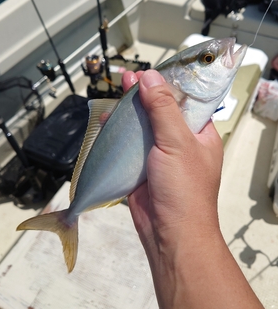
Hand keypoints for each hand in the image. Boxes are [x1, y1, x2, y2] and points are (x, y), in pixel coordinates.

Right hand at [122, 69, 222, 262]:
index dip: (166, 85)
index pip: (184, 101)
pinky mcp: (141, 168)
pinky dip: (117, 133)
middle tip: (127, 79)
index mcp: (200, 134)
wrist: (170, 235)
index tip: (148, 73)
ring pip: (142, 127)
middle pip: (159, 111)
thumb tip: (150, 78)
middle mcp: (181, 142)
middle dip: (143, 96)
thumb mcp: (177, 143)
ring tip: (116, 96)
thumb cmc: (184, 190)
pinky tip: (107, 121)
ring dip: (128, 113)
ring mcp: (159, 156)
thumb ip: (163, 109)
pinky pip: (128, 146)